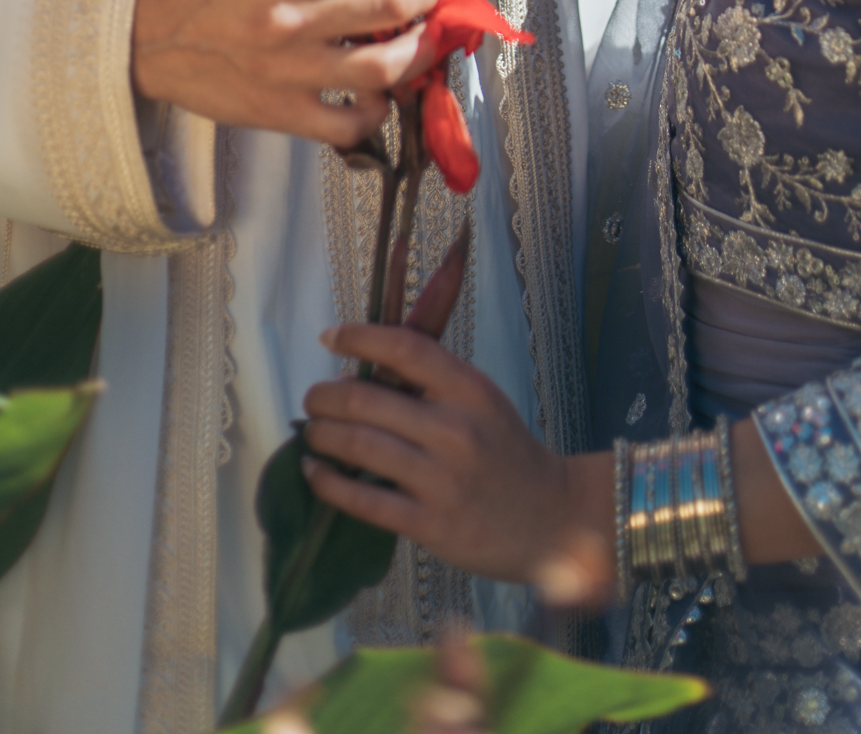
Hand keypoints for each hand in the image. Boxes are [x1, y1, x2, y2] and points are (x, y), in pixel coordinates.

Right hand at [131, 0, 456, 146]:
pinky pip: (346, 124)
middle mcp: (287, 16)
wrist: (138, 35)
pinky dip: (378, 111)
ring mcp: (286, 70)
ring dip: (423, 46)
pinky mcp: (279, 111)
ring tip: (436, 29)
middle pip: (389, 3)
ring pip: (381, 66)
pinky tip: (387, 91)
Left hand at [300, 321, 614, 601]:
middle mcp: (455, 429)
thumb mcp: (482, 401)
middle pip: (367, 399)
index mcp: (469, 390)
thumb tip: (361, 368)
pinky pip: (363, 499)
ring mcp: (441, 478)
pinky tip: (314, 470)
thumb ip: (433, 383)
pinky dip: (328, 482)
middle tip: (313, 398)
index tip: (329, 336)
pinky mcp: (429, 523)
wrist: (550, 517)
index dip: (359, 336)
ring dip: (321, 434)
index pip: (405, 348)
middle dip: (324, 396)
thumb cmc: (507, 452)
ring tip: (311, 431)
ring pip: (359, 446)